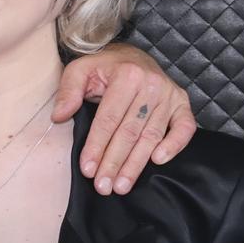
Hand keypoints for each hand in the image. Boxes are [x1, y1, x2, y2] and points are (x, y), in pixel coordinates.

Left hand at [53, 46, 198, 195]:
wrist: (132, 55)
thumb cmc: (104, 67)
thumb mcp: (80, 70)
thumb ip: (68, 91)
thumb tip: (59, 116)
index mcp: (126, 76)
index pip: (109, 119)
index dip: (97, 146)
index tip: (87, 169)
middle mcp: (151, 85)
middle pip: (130, 132)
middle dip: (114, 162)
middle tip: (103, 186)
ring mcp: (169, 95)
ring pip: (151, 135)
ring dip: (136, 164)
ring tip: (122, 186)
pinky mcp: (182, 103)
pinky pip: (185, 127)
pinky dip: (174, 145)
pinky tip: (158, 161)